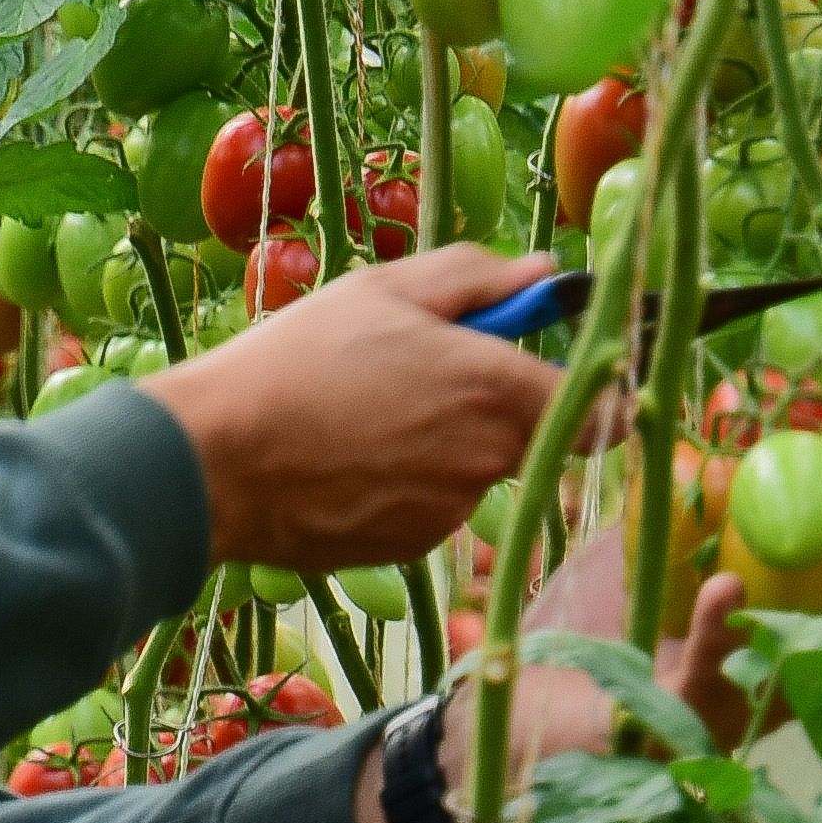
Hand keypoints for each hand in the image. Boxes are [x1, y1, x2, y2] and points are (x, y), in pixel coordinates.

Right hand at [145, 246, 558, 569]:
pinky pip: (431, 507)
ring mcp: (451, 510)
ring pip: (475, 471)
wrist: (219, 460)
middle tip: (422, 374)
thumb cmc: (299, 360)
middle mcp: (488, 458)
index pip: (601, 410)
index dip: (591, 390)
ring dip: (444, 445)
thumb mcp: (384, 291)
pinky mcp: (412, 547)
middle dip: (495, 406)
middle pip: (530, 435)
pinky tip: (348, 459)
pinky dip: (406, 485)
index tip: (563, 372)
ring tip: (365, 415)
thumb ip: (477, 279)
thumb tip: (544, 275)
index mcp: (495, 387)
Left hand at [503, 482, 821, 761]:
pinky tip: (725, 590)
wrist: (509, 705)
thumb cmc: (593, 628)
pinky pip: (712, 690)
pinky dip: (719, 636)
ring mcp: (744, 717)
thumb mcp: (662, 538)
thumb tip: (768, 406)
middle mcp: (790, 682)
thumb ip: (715, 490)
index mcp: (801, 636)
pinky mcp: (679, 740)